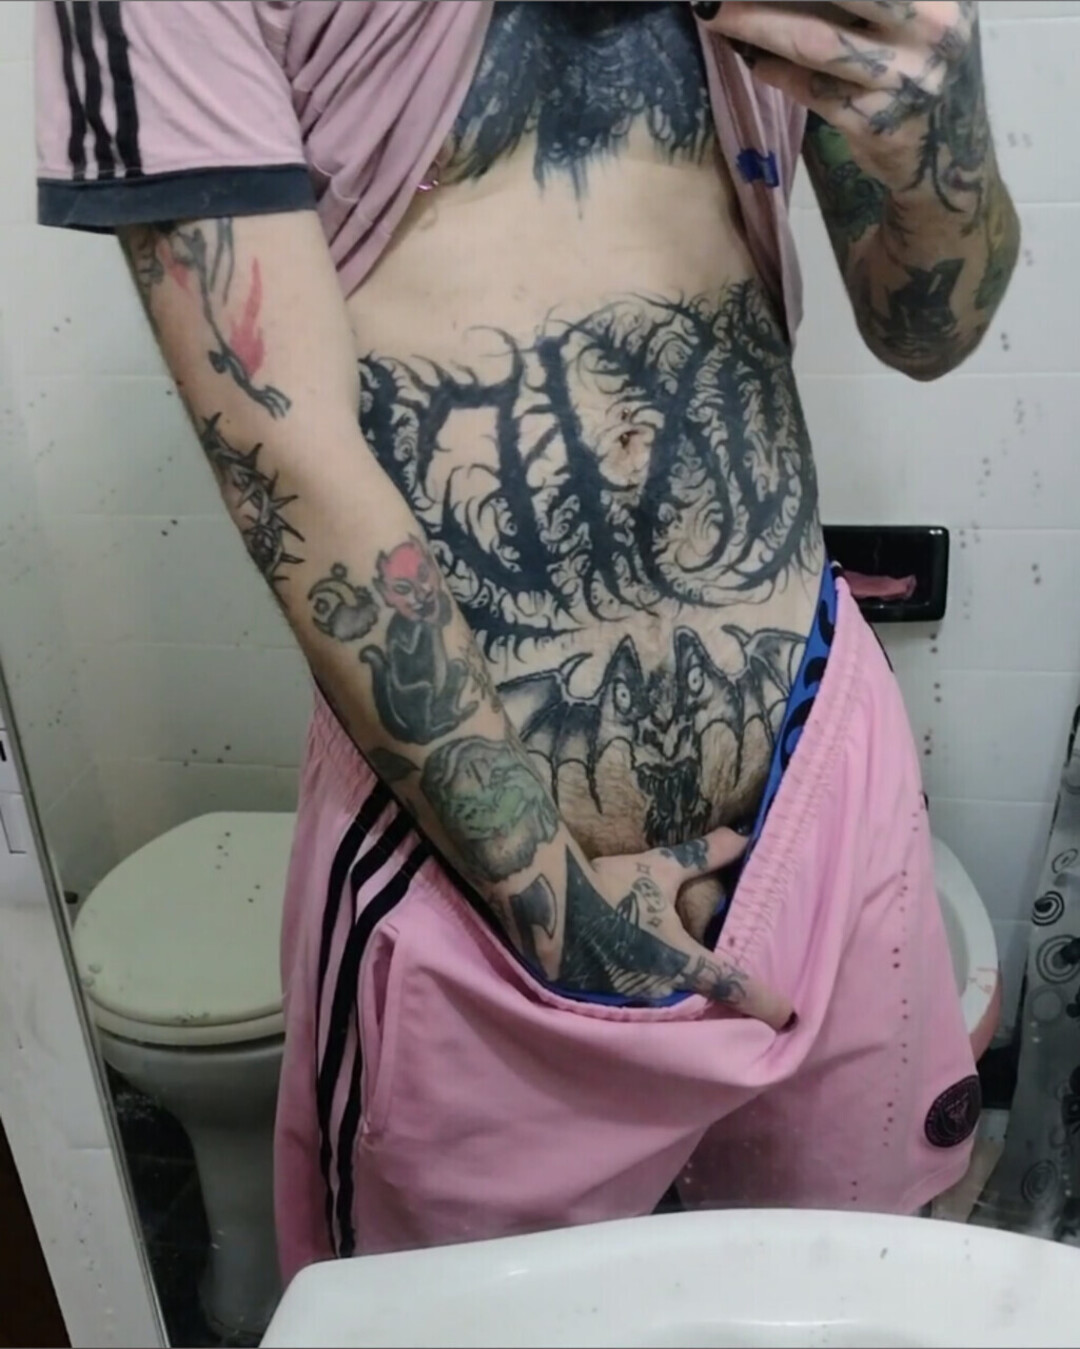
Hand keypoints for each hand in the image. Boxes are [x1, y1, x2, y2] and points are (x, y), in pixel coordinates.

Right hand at [506, 826, 794, 1029]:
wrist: (542, 904)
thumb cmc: (607, 885)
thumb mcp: (659, 867)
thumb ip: (704, 856)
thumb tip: (744, 836)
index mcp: (682, 960)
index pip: (736, 986)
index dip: (766, 1001)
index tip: (790, 1016)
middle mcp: (661, 991)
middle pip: (695, 995)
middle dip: (700, 982)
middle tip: (694, 960)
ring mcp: (628, 1004)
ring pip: (662, 1000)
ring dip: (665, 986)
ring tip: (650, 962)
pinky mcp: (598, 1007)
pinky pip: (630, 1002)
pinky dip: (635, 988)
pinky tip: (620, 967)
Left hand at [697, 1, 982, 196]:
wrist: (947, 152)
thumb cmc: (918, 64)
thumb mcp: (917, 16)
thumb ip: (867, 1)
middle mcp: (932, 27)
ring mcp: (904, 78)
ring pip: (816, 41)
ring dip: (757, 25)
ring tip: (715, 13)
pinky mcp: (876, 122)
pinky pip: (812, 90)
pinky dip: (777, 72)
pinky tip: (752, 58)